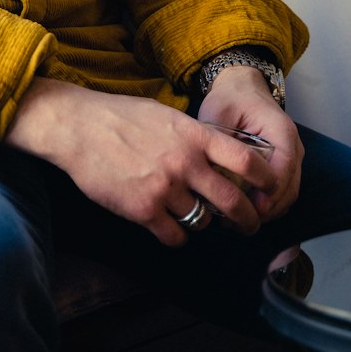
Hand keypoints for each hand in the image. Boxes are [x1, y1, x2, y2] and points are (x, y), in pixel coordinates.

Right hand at [5, 78, 274, 245]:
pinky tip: (168, 226)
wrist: (79, 127)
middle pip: (233, 202)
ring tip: (192, 215)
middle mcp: (185, 163)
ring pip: (202, 221)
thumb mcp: (166, 115)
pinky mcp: (143, 210)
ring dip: (201, 222)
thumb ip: (195, 136)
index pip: (246, 160)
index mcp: (194, 136)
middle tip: (248, 226)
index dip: (266, 179)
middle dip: (246, 219)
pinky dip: (176, 235)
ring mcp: (164, 188)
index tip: (270, 189)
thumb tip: (222, 152)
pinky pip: (174, 236)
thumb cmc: (121, 116)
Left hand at [196, 64, 302, 223]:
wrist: (242, 86)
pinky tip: (245, 211)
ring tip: (238, 221)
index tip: (247, 209)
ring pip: (288, 195)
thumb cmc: (230, 98)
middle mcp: (293, 146)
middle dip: (266, 211)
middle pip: (289, 189)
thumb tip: (212, 175)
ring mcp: (292, 156)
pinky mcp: (284, 164)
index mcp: (281, 131)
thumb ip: (219, 142)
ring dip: (268, 212)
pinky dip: (268, 205)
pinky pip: (282, 191)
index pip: (282, 171)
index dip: (268, 196)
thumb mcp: (219, 113)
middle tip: (238, 223)